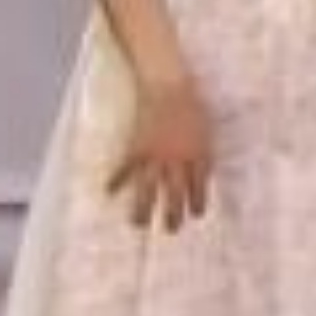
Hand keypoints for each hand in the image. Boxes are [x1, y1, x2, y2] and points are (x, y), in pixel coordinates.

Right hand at [106, 67, 215, 231]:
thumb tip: (203, 174)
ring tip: (139, 224)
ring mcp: (156, 155)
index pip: (199, 187)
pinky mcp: (136, 147)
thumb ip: (202, 154)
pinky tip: (109, 193)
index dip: (197, 203)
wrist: (170, 86)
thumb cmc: (192, 106)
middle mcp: (177, 160)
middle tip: (172, 230)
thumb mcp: (206, 131)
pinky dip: (116, 180)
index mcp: (199, 154)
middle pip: (175, 194)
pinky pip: (125, 168)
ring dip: (143, 209)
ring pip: (148, 189)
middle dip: (173, 214)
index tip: (195, 215)